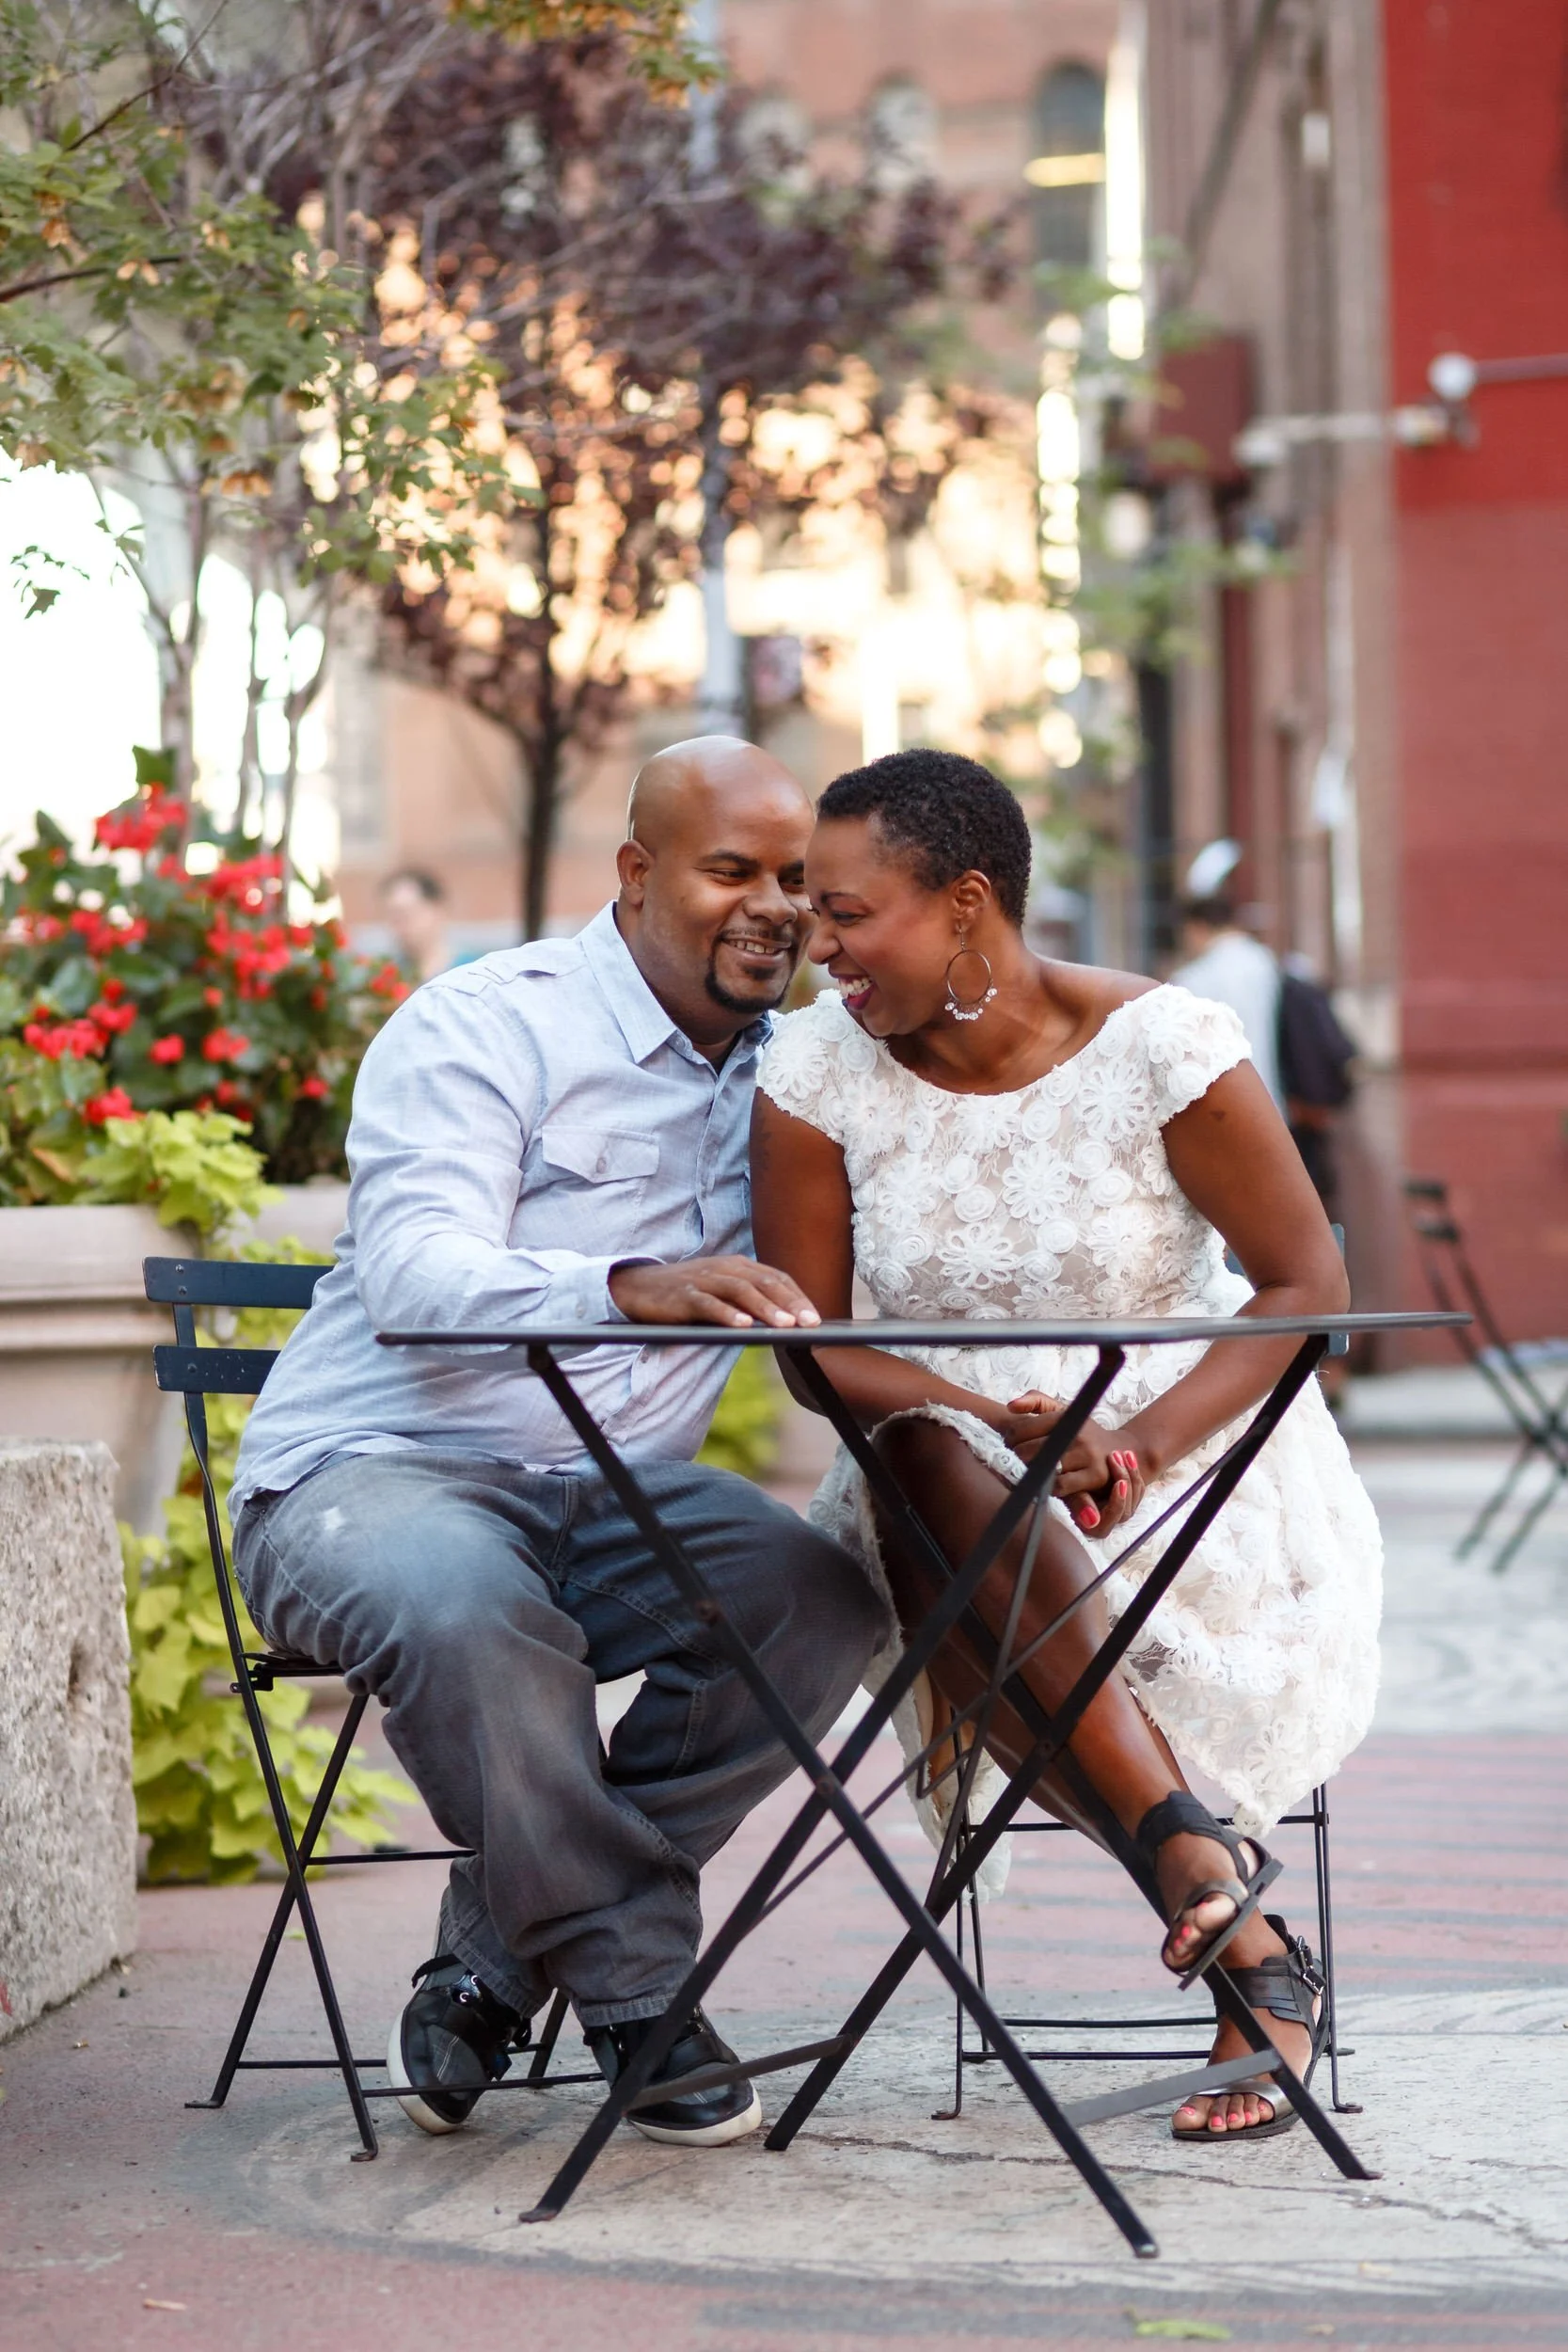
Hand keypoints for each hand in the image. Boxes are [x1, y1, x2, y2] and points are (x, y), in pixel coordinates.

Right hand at [608, 1255, 821, 1329]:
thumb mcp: (722, 1292)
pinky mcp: (683, 1296)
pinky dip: (727, 1314)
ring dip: (765, 1308)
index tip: (817, 1317)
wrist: (639, 1288)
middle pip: (763, 1282)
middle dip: (790, 1303)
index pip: (775, 1277)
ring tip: (785, 1325)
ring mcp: (703, 1280)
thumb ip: (748, 1301)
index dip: (797, 1296)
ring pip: (740, 1291)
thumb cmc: (688, 1294)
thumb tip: (784, 1323)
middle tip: (810, 1322)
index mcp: (737, 1266)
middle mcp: (723, 1268)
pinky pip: (709, 1304)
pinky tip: (743, 1327)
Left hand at [1003, 1391, 1146, 1535]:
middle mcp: (1076, 1433)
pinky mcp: (1096, 1476)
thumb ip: (1036, 1401)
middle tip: (1017, 1461)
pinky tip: (1048, 1483)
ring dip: (1031, 1474)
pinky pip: (1061, 1486)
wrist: (1121, 1450)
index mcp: (1065, 1415)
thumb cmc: (1082, 1432)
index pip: (1020, 1429)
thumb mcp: (1063, 1411)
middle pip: (1027, 1452)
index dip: (1010, 1439)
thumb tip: (1010, 1406)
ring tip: (1030, 1472)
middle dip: (1016, 1458)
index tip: (1011, 1444)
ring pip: (1043, 1469)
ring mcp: (1087, 1455)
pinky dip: (1049, 1487)